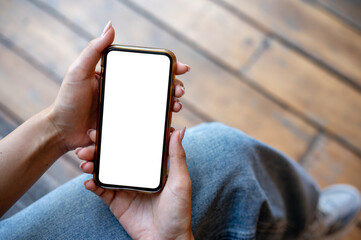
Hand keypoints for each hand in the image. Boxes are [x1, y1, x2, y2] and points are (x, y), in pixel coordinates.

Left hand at [48, 21, 188, 150]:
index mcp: (118, 77)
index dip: (166, 67)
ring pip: (155, 105)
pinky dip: (160, 124)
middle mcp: (125, 92)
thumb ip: (94, 50)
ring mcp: (127, 110)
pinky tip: (169, 126)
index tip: (180, 67)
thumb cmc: (67, 100)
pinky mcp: (125, 126)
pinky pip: (146, 124)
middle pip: (156, 87)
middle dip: (174, 87)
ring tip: (176, 107)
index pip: (146, 69)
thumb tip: (110, 26)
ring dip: (170, 105)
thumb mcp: (79, 72)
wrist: (61, 130)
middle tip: (180, 91)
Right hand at [77, 128, 193, 239]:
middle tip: (91, 139)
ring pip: (105, 170)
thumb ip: (177, 156)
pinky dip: (92, 185)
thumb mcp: (181, 181)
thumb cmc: (178, 211)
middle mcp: (137, 173)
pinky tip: (88, 181)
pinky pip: (101, 190)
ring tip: (85, 160)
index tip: (111, 123)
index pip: (136, 145)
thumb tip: (179, 130)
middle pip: (116, 155)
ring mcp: (125, 186)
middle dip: (102, 146)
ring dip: (93, 163)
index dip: (123, 133)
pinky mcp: (117, 202)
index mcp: (152, 166)